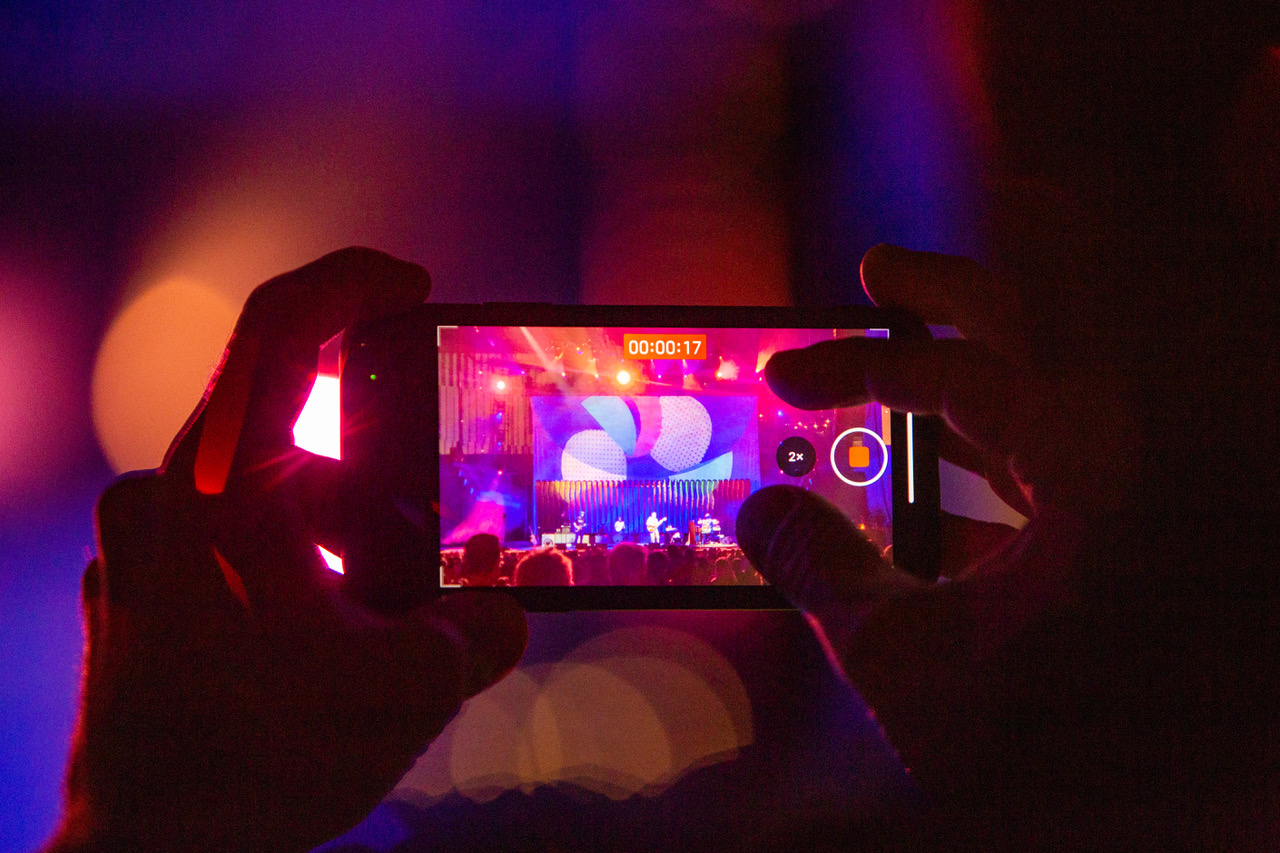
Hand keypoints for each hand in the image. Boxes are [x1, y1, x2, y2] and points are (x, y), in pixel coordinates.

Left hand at [45, 249, 527, 852]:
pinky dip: (320, 569)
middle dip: (391, 481)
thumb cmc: (249, 769)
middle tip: (450, 517)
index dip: (352, 286)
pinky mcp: (160, 595)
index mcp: (209, 493)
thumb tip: (510, 610)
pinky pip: (256, 547)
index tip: (415, 285)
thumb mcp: (400, 691)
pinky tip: (359, 629)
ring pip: (284, 504)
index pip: (276, 333)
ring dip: (360, 542)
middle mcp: (168, 505)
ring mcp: (157, 552)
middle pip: (302, 440)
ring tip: (408, 610)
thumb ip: (477, 635)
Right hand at [737, 245, 1136, 800]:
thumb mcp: (900, 657)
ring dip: (962, 369)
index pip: (971, 373)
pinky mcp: (1094, 554)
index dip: (866, 363)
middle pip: (1038, 338)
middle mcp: (1110, 475)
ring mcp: (1108, 512)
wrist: (1115, 804)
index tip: (786, 377)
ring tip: (887, 358)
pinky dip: (974, 454)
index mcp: (1084, 481)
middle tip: (878, 271)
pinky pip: (1035, 471)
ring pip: (1041, 400)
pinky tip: (918, 488)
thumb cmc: (1036, 742)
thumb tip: (759, 509)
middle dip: (950, 293)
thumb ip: (818, 569)